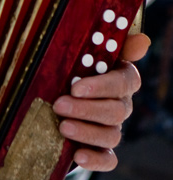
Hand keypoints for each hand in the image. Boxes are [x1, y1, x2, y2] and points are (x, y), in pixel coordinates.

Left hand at [53, 31, 149, 171]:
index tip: (75, 87)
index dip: (101, 86)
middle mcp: (121, 104)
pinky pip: (108, 160)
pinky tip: (77, 154)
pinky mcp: (101, 149)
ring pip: (111, 136)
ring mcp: (113, 128)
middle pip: (116, 111)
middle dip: (86, 109)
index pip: (124, 82)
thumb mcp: (83, 50)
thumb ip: (109, 44)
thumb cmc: (73, 66)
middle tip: (59, 105)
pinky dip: (95, 159)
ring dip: (86, 132)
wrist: (56, 92)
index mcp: (121, 77)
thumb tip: (143, 40)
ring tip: (62, 127)